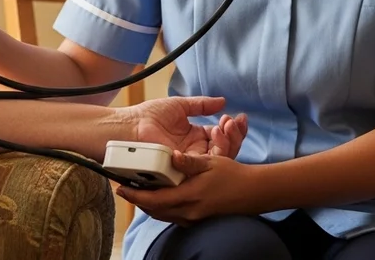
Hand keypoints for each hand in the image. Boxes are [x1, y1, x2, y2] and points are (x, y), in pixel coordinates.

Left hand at [116, 152, 254, 224]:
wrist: (253, 193)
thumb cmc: (233, 175)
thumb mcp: (212, 162)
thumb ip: (190, 162)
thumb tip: (173, 156)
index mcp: (190, 196)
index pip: (155, 199)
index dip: (135, 195)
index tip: (121, 188)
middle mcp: (189, 211)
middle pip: (154, 210)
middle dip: (138, 201)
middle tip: (125, 189)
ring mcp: (193, 218)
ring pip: (162, 215)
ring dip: (148, 205)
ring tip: (137, 192)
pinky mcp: (197, 219)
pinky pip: (172, 216)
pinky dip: (161, 208)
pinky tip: (159, 197)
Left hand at [123, 96, 241, 156]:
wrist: (131, 126)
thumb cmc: (149, 115)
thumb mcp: (180, 106)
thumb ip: (201, 105)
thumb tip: (222, 101)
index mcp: (193, 139)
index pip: (217, 137)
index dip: (229, 130)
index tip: (238, 119)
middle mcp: (193, 153)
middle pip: (221, 149)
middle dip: (234, 136)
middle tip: (236, 122)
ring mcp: (189, 163)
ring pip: (217, 159)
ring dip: (228, 142)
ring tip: (228, 127)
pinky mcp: (184, 171)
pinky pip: (205, 166)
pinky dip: (217, 151)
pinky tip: (219, 136)